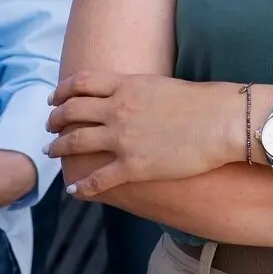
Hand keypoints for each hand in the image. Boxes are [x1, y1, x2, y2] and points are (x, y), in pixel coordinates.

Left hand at [47, 74, 235, 195]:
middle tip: (49, 126)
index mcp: (125, 86)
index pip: (81, 83)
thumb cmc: (204, 102)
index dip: (62, 91)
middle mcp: (117, 110)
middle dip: (55, 120)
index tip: (54, 98)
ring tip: (51, 151)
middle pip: (72, 112)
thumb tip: (128, 94)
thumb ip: (139, 89)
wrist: (223, 123)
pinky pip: (98, 179)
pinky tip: (74, 190)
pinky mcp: (134, 167)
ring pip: (76, 143)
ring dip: (58, 148)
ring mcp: (123, 139)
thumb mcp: (163, 85)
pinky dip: (82, 186)